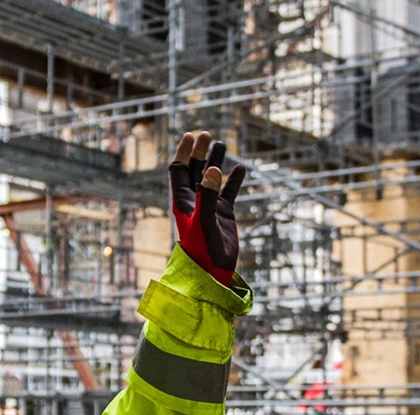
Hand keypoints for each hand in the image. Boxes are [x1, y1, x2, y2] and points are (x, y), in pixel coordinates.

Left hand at [169, 130, 245, 284]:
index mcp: (182, 202)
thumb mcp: (204, 221)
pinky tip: (241, 168)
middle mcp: (194, 202)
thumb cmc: (202, 250)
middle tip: (208, 134)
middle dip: (200, 152)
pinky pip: (228, 193)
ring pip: (211, 179)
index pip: (178, 170)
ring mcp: (209, 207)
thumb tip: (213, 169)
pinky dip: (234, 180)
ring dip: (216, 162)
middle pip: (194, 170)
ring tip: (222, 144)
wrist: (212, 273)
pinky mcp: (223, 215)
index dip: (184, 152)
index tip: (192, 135)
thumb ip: (208, 195)